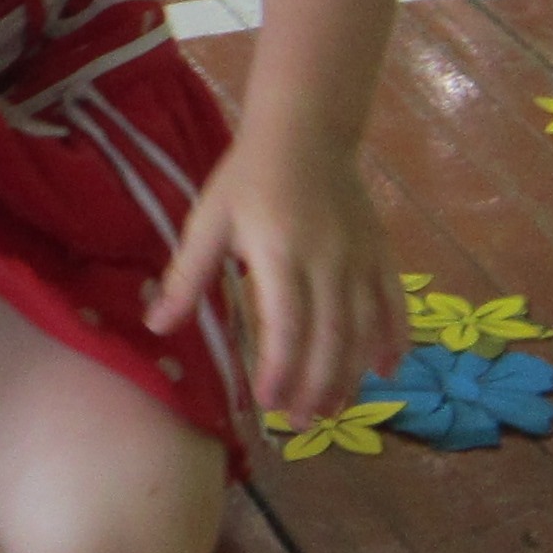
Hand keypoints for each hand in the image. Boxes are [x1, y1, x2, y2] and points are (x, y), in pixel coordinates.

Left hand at [148, 131, 394, 421]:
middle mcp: (327, 259)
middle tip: (302, 423)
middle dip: (317, 386)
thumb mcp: (209, 220)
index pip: (286, 323)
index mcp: (280, 252)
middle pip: (330, 336)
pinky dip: (395, 338)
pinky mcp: (381, 252)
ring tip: (336, 410)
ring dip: (352, 374)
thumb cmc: (249, 175)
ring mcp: (359, 257)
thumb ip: (187, 275)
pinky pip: (394, 302)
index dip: (280, 368)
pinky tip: (387, 371)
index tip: (268, 402)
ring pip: (364, 328)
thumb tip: (156, 325)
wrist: (306, 129)